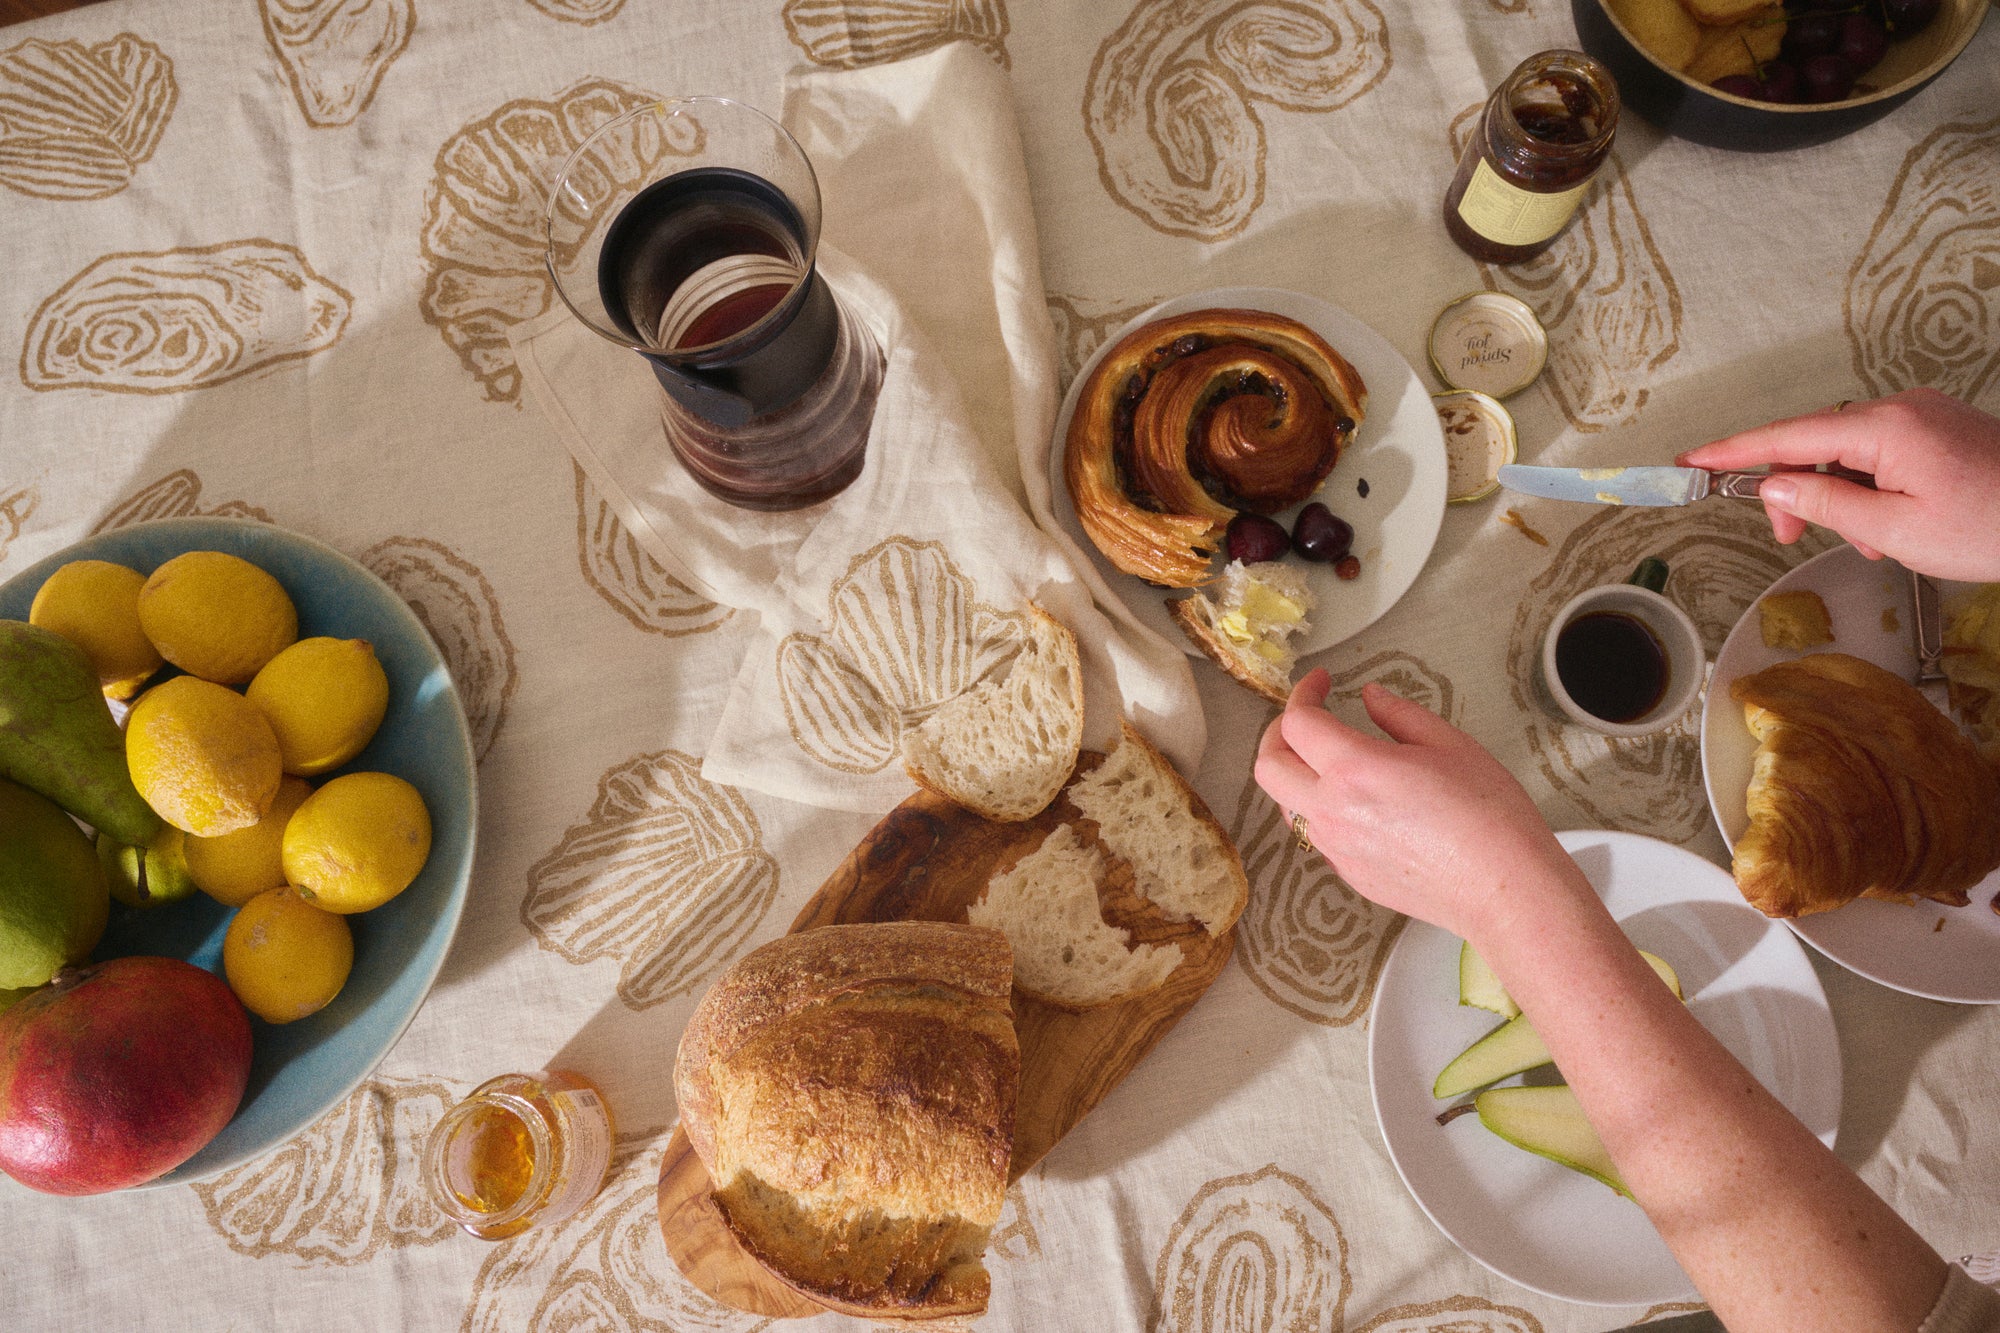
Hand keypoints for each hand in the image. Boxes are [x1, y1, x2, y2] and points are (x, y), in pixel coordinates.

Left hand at [1253, 671, 1582, 941]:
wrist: (1503, 888)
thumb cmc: (1488, 815)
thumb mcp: (1449, 744)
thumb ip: (1399, 715)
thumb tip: (1370, 696)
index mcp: (1354, 769)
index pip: (1297, 723)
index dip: (1302, 694)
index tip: (1319, 682)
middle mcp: (1333, 810)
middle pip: (1268, 767)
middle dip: (1276, 734)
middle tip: (1305, 718)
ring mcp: (1336, 848)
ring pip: (1285, 805)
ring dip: (1294, 774)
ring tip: (1325, 759)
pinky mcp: (1348, 874)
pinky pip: (1314, 835)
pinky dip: (1317, 809)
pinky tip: (1351, 801)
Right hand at [1677, 388, 1999, 581]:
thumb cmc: (1993, 528)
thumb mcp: (1895, 530)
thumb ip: (1824, 505)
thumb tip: (1773, 488)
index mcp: (1886, 427)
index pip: (1787, 436)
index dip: (1733, 452)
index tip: (1690, 462)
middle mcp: (1902, 408)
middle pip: (1815, 440)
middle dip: (1792, 488)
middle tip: (1787, 536)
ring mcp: (1924, 415)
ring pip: (1847, 450)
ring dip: (1836, 494)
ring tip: (1863, 542)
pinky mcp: (1940, 429)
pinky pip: (1880, 451)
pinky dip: (1866, 486)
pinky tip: (1885, 525)